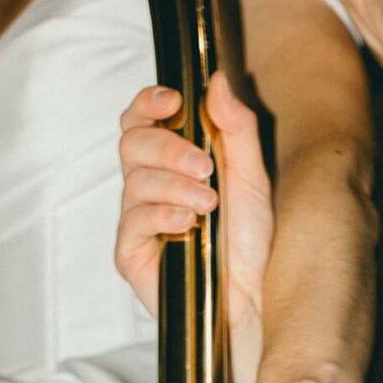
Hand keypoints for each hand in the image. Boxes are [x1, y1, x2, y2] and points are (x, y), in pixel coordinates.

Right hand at [115, 71, 269, 382]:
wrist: (251, 302)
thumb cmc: (249, 246)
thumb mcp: (252, 178)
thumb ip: (236, 128)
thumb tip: (216, 80)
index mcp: (172, 163)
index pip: (140, 119)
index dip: (148, 102)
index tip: (174, 100)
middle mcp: (149, 187)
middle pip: (131, 142)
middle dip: (167, 146)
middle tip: (204, 167)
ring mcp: (136, 221)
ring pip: (134, 180)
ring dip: (174, 185)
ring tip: (209, 206)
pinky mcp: (131, 254)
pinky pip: (133, 221)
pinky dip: (162, 214)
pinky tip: (189, 224)